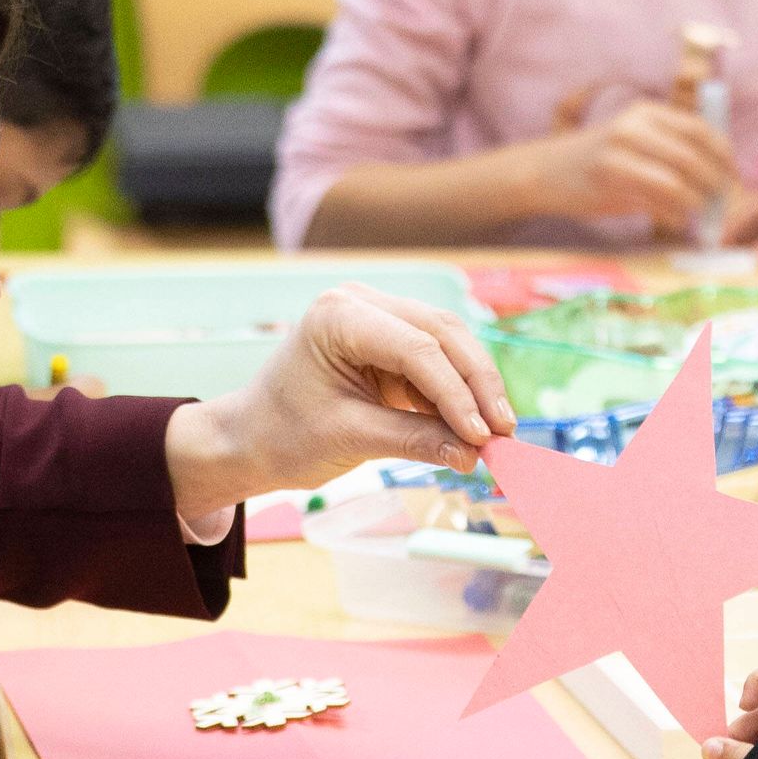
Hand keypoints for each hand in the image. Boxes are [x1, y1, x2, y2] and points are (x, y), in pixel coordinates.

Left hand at [164, 284, 514, 501]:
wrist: (252, 438)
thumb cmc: (283, 434)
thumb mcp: (349, 438)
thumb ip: (414, 441)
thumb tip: (474, 455)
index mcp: (339, 316)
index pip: (416, 347)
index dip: (456, 393)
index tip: (483, 436)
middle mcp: (362, 303)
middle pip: (442, 334)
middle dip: (478, 386)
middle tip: (505, 434)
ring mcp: (378, 317)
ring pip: (448, 344)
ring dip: (475, 389)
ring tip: (498, 436)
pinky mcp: (390, 342)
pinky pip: (437, 362)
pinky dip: (457, 395)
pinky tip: (475, 428)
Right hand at [533, 98, 739, 233]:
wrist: (547, 172)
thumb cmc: (599, 161)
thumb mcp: (635, 141)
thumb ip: (671, 150)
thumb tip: (718, 176)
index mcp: (647, 112)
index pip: (700, 130)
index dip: (724, 155)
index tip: (734, 177)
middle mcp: (634, 126)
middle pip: (692, 156)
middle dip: (714, 183)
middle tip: (722, 202)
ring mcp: (619, 152)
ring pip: (676, 180)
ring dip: (696, 202)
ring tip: (700, 213)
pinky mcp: (609, 178)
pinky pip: (655, 200)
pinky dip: (674, 214)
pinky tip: (676, 220)